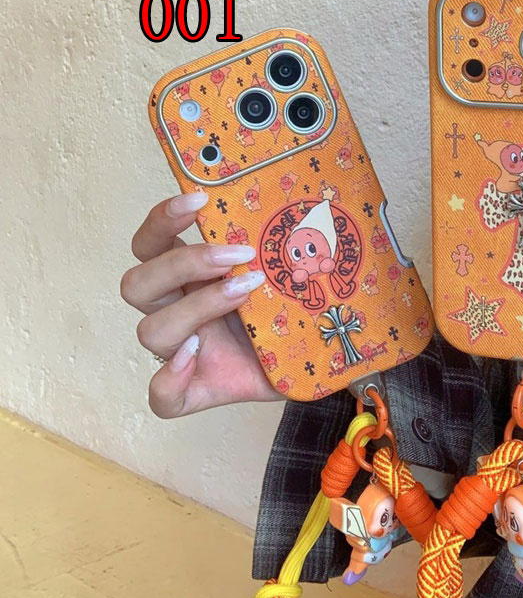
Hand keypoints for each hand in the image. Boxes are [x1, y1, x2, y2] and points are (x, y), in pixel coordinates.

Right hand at [120, 192, 283, 417]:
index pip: (151, 242)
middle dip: (184, 263)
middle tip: (239, 255)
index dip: (162, 220)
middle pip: (138, 282)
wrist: (310, 361)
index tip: (201, 201)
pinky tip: (197, 357)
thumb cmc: (291, 311)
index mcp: (190, 276)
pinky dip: (170, 378)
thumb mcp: (285, 270)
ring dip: (197, 306)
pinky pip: (161, 396)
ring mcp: (183, 351)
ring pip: (150, 330)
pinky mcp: (196, 392)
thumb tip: (303, 210)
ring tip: (246, 293)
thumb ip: (278, 242)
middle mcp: (178, 309)